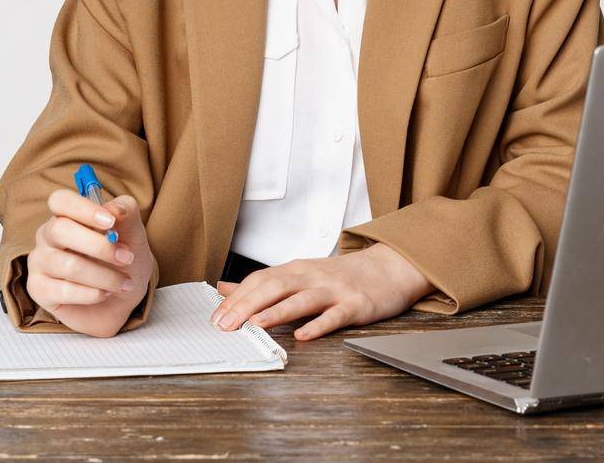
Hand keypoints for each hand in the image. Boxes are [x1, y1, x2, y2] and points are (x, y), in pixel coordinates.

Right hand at [25, 188, 155, 338]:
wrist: (122, 300)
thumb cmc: (122, 262)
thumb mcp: (134, 236)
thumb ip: (126, 215)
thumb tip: (114, 209)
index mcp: (67, 215)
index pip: (60, 200)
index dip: (84, 209)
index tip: (111, 222)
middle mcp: (47, 235)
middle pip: (60, 230)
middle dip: (99, 246)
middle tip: (126, 258)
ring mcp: (39, 262)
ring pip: (68, 265)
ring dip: (104, 276)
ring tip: (123, 283)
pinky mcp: (38, 289)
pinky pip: (63, 290)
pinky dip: (91, 294)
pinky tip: (104, 294)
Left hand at [211, 244, 431, 340]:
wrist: (388, 268)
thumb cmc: (340, 276)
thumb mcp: (300, 274)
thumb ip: (263, 283)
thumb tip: (224, 290)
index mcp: (296, 270)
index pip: (259, 280)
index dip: (237, 298)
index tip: (216, 318)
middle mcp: (311, 276)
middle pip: (275, 286)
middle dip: (247, 305)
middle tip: (226, 325)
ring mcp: (334, 290)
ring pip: (302, 299)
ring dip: (278, 311)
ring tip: (257, 324)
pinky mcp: (355, 305)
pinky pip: (335, 316)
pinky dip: (319, 325)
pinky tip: (304, 336)